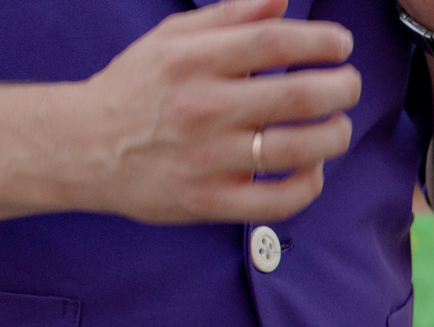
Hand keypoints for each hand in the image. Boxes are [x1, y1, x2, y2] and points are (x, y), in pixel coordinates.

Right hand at [70, 0, 360, 224]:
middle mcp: (202, 108)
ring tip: (337, 125)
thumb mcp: (172, 38)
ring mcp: (208, 159)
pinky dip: (310, 184)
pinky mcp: (211, 201)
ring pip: (300, 149)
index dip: (320, 42)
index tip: (341, 45)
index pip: (274, 42)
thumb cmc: (138, 88)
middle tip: (350, 85)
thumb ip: (231, 17)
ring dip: (335, 135)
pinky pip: (281, 200)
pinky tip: (313, 167)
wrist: (83, 147)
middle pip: (298, 95)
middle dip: (342, 88)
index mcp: (192, 60)